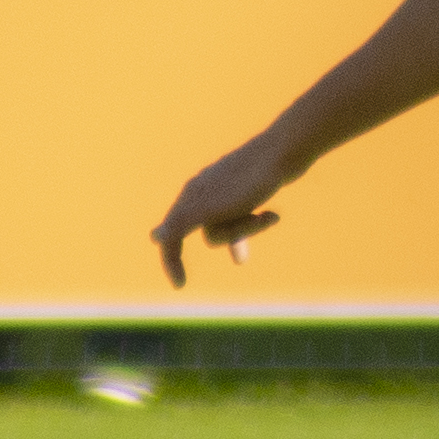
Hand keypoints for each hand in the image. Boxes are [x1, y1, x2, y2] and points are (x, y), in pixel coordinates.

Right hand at [152, 131, 298, 287]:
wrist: (285, 152)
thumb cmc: (248, 181)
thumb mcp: (213, 208)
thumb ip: (181, 223)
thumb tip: (154, 238)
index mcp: (191, 196)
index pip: (172, 235)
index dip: (172, 260)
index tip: (181, 286)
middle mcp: (204, 192)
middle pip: (210, 233)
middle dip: (233, 236)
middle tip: (254, 226)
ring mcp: (225, 191)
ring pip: (230, 226)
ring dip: (249, 227)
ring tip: (269, 216)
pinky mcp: (245, 190)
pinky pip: (245, 216)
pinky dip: (257, 220)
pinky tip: (272, 215)